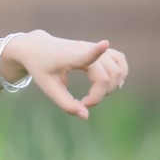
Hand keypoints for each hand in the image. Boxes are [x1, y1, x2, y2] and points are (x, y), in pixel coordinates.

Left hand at [2, 30, 128, 120]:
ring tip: (94, 94)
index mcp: (67, 57)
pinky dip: (121, 73)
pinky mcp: (99, 48)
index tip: (104, 44)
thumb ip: (66, 104)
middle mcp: (84, 48)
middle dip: (99, 95)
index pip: (83, 55)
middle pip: (106, 76)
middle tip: (83, 103)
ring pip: (117, 68)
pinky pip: (120, 59)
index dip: (95, 51)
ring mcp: (93, 46)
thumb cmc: (42, 69)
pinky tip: (113, 85)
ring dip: (112, 86)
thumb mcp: (48, 88)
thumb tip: (86, 116)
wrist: (38, 47)